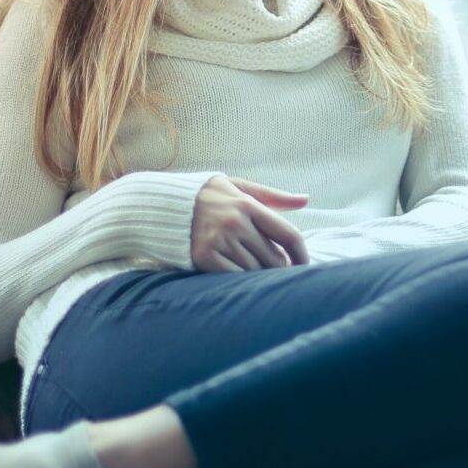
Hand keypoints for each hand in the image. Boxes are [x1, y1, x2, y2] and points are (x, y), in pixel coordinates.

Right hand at [190, 176, 311, 272]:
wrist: (161, 204)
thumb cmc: (207, 195)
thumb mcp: (239, 187)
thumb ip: (273, 196)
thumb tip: (305, 200)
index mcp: (248, 204)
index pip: (288, 234)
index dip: (302, 254)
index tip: (305, 265)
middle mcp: (235, 223)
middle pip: (274, 258)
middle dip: (279, 267)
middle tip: (275, 268)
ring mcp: (218, 241)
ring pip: (255, 271)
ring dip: (260, 275)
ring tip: (255, 270)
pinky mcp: (203, 258)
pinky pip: (234, 278)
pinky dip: (241, 280)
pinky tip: (240, 276)